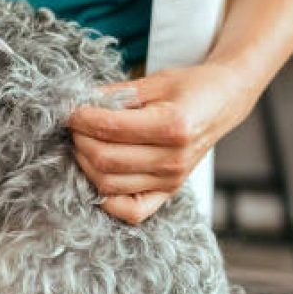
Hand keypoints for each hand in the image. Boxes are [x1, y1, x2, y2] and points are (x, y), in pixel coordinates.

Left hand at [68, 64, 255, 224]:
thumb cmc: (190, 88)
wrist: (223, 103)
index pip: (110, 128)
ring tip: (83, 142)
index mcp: (173, 126)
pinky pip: (129, 211)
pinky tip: (98, 174)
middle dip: (79, 140)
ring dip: (84, 163)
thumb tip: (77, 102)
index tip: (69, 109)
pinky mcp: (168, 192)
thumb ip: (115, 94)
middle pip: (105, 159)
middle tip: (74, 125)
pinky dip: (106, 198)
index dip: (81, 118)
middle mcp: (173, 159)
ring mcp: (171, 181)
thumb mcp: (154, 81)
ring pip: (109, 185)